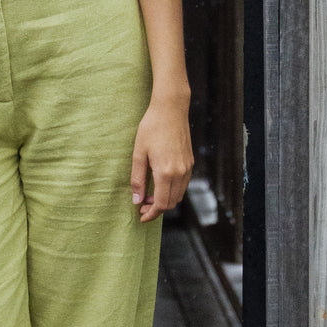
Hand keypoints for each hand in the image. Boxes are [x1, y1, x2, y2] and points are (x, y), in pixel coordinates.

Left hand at [130, 97, 192, 222]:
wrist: (171, 110)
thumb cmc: (151, 128)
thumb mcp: (138, 153)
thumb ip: (137, 178)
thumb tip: (136, 200)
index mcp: (165, 172)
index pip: (161, 204)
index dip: (151, 214)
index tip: (141, 216)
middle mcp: (180, 173)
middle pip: (171, 203)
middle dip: (157, 208)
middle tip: (141, 205)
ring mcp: (187, 168)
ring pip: (178, 195)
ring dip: (165, 200)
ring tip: (149, 195)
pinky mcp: (190, 162)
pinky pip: (183, 185)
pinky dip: (172, 190)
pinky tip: (160, 184)